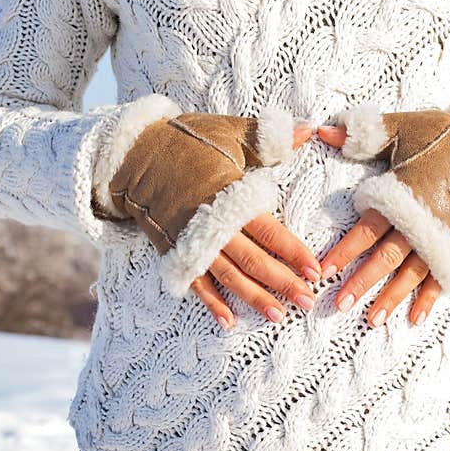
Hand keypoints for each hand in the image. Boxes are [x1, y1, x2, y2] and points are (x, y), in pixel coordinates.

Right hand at [192, 124, 321, 328]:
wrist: (134, 154)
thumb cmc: (187, 140)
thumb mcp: (229, 132)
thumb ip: (269, 137)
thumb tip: (308, 129)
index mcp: (230, 197)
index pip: (269, 231)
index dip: (293, 252)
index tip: (315, 270)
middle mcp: (212, 224)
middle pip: (253, 260)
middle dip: (282, 283)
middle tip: (307, 302)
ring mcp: (191, 241)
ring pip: (228, 276)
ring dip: (253, 298)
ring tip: (278, 317)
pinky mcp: (174, 250)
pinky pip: (195, 281)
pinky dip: (210, 302)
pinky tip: (228, 321)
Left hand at [316, 125, 441, 326]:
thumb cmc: (444, 136)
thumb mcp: (404, 128)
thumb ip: (364, 133)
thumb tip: (323, 129)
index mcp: (403, 194)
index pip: (367, 229)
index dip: (345, 251)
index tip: (324, 271)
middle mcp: (422, 220)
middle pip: (387, 257)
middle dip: (362, 282)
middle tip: (340, 304)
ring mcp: (444, 236)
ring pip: (413, 273)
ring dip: (392, 298)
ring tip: (372, 320)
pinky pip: (444, 276)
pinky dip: (431, 298)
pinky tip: (416, 318)